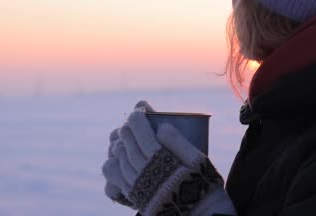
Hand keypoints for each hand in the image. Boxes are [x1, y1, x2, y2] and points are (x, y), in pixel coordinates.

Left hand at [102, 101, 234, 215]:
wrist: (200, 214)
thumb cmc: (202, 183)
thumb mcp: (197, 158)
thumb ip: (177, 140)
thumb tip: (161, 125)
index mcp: (159, 158)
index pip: (138, 130)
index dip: (138, 116)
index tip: (141, 110)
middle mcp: (143, 171)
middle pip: (125, 141)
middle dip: (129, 128)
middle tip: (136, 122)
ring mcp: (135, 184)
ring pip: (117, 156)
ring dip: (122, 143)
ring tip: (130, 139)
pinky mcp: (133, 195)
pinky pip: (113, 175)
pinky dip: (114, 162)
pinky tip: (122, 159)